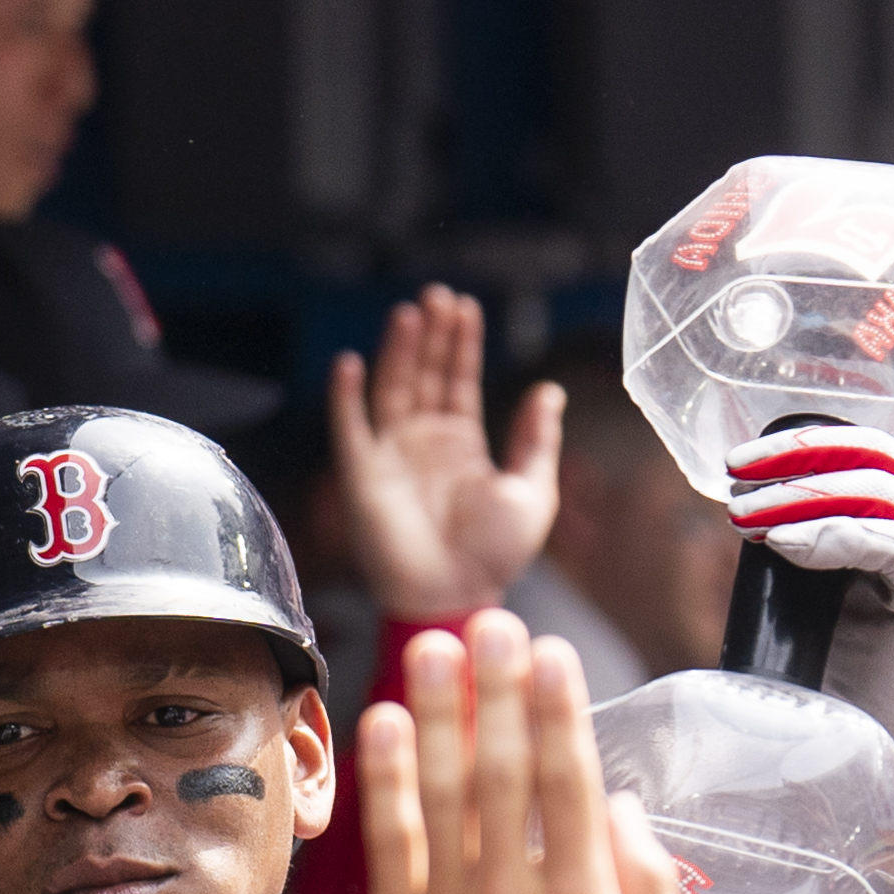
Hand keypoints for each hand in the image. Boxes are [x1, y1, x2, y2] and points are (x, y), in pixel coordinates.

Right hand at [331, 285, 563, 620]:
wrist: (456, 597)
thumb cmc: (496, 556)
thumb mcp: (533, 492)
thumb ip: (537, 440)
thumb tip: (549, 389)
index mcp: (462, 445)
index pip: (458, 381)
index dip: (461, 344)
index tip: (466, 307)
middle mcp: (423, 444)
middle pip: (424, 375)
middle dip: (431, 336)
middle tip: (438, 296)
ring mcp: (391, 457)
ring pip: (391, 389)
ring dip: (397, 352)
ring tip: (408, 314)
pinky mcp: (362, 476)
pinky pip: (349, 428)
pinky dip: (345, 395)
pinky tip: (350, 361)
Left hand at [356, 609, 679, 893]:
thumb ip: (648, 886)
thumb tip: (624, 801)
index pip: (569, 784)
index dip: (558, 710)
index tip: (551, 651)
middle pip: (503, 773)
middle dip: (498, 689)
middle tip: (496, 620)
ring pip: (443, 793)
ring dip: (440, 712)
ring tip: (436, 644)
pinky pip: (391, 840)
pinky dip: (388, 779)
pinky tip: (386, 720)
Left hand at [723, 428, 893, 747]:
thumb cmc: (863, 658)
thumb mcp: (830, 583)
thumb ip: (812, 536)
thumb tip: (748, 506)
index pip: (863, 449)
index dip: (801, 445)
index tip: (739, 461)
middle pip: (870, 457)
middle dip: (793, 461)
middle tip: (736, 478)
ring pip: (875, 492)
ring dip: (800, 498)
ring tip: (745, 517)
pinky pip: (890, 544)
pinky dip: (832, 538)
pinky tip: (786, 544)